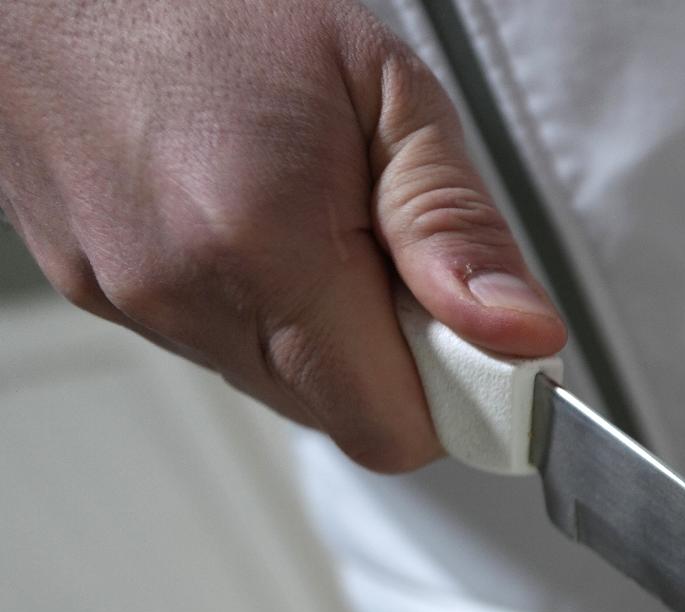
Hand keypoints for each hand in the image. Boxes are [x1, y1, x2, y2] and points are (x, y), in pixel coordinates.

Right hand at [0, 0, 563, 470]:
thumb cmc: (215, 6)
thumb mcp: (384, 91)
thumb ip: (456, 227)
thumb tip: (521, 338)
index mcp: (265, 246)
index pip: (392, 427)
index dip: (454, 397)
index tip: (476, 339)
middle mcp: (183, 293)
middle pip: (341, 417)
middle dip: (392, 359)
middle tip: (388, 252)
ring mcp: (129, 300)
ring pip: (280, 386)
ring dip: (322, 332)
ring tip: (309, 216)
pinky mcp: (94, 292)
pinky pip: (217, 346)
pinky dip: (258, 306)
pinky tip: (248, 217)